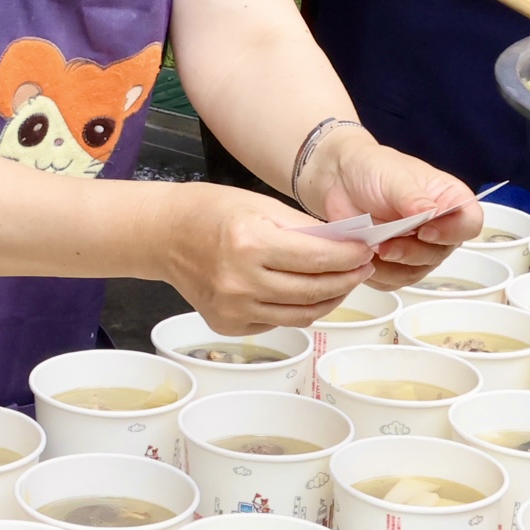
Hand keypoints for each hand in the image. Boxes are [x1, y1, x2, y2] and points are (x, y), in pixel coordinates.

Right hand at [164, 187, 379, 332]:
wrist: (163, 235)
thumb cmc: (209, 210)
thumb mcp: (260, 204)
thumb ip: (302, 227)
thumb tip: (343, 242)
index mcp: (250, 244)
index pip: (317, 259)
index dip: (349, 257)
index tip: (366, 250)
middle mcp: (241, 282)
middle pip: (314, 291)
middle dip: (347, 279)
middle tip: (363, 267)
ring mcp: (233, 309)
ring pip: (301, 315)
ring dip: (329, 299)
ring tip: (343, 282)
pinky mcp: (228, 326)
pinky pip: (276, 322)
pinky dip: (297, 309)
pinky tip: (306, 293)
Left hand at [295, 125, 475, 284]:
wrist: (339, 179)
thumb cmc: (372, 168)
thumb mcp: (394, 177)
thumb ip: (412, 197)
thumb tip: (430, 213)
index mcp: (449, 200)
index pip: (469, 223)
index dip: (452, 232)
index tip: (425, 231)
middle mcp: (439, 227)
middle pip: (441, 253)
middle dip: (412, 251)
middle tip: (385, 243)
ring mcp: (418, 248)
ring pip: (418, 272)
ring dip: (393, 265)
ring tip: (371, 246)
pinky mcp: (396, 264)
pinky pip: (394, 281)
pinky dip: (378, 273)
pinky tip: (363, 254)